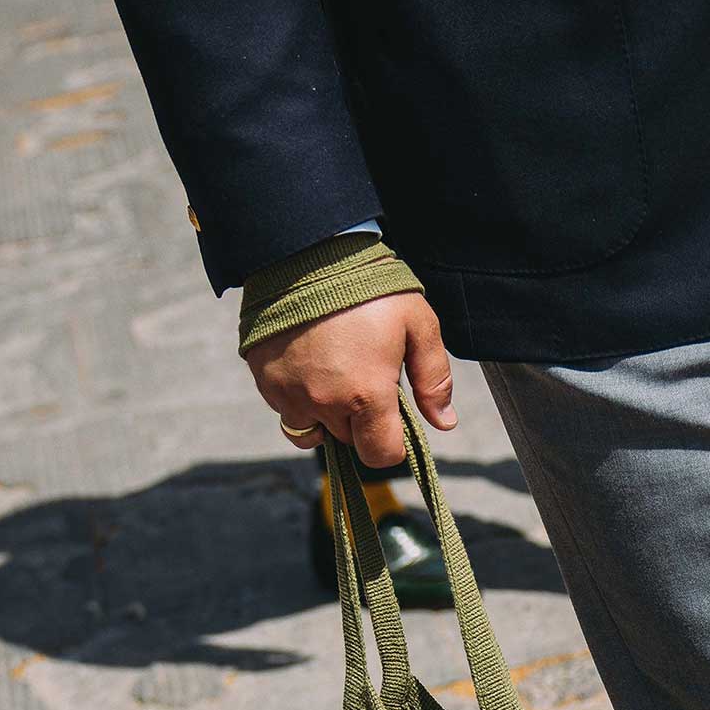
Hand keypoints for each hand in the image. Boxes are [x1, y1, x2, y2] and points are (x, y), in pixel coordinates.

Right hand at [247, 291, 455, 466]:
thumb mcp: (418, 325)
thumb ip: (433, 379)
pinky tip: (310, 363)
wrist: (306, 253)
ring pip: (312, 429)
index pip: (380, 455)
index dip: (391, 444)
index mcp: (366, 395)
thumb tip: (444, 423)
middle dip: (361, 421)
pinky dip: (299, 396)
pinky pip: (284, 407)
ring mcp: (288, 394)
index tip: (393, 420)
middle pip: (347, 440)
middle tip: (365, 378)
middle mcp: (323, 403)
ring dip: (327, 413)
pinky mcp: (264, 380)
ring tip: (336, 373)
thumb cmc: (370, 288)